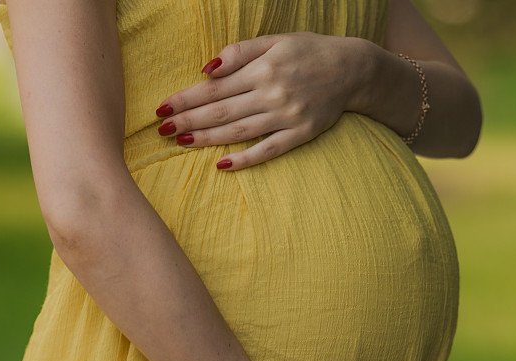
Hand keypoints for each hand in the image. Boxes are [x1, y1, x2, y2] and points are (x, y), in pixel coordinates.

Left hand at [155, 33, 376, 169]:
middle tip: (162, 131)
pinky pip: (268, 150)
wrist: (353, 70)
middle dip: (189, 121)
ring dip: (208, 139)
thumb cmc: (309, 51)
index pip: (215, 87)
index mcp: (263, 69)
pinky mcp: (301, 135)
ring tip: (182, 143)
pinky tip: (222, 165)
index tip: (161, 108)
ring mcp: (287, 117)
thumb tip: (207, 69)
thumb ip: (240, 51)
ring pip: (239, 132)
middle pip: (222, 111)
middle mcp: (272, 93)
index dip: (186, 98)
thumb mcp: (275, 40)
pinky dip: (245, 159)